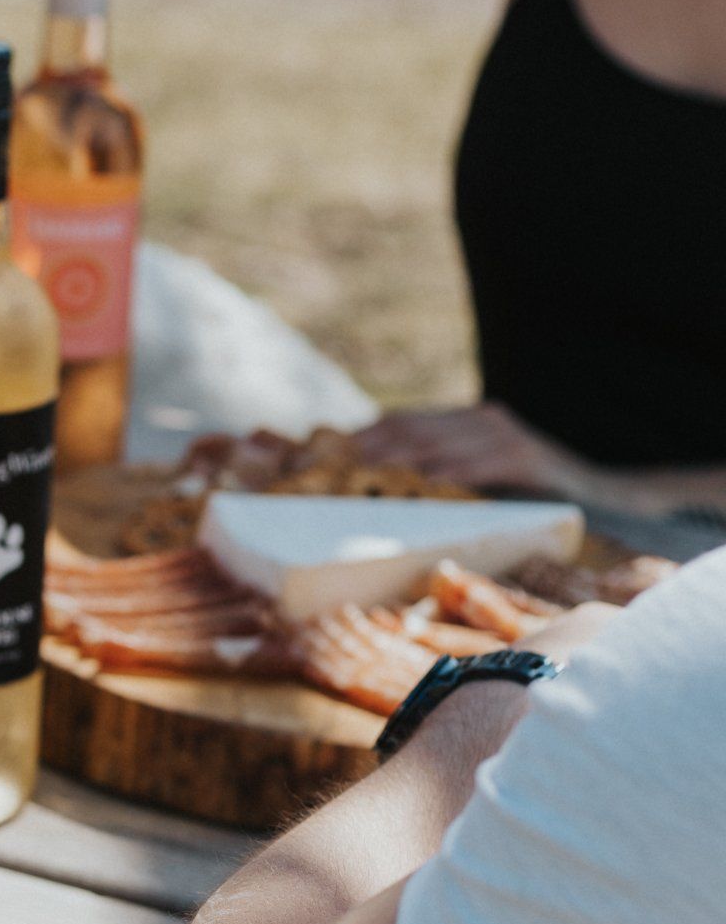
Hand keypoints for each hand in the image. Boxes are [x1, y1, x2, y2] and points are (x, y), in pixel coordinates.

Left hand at [349, 402, 592, 501]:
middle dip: (372, 446)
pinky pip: (486, 461)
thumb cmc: (529, 499)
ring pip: (443, 441)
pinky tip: (433, 479)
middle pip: (413, 428)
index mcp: (463, 424)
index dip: (363, 438)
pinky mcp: (529, 457)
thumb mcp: (476, 488)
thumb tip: (382, 503)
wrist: (599, 497)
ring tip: (368, 468)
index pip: (401, 423)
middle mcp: (481, 421)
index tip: (324, 458)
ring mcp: (506, 435)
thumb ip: (436, 486)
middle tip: (332, 466)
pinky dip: (458, 469)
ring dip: (404, 455)